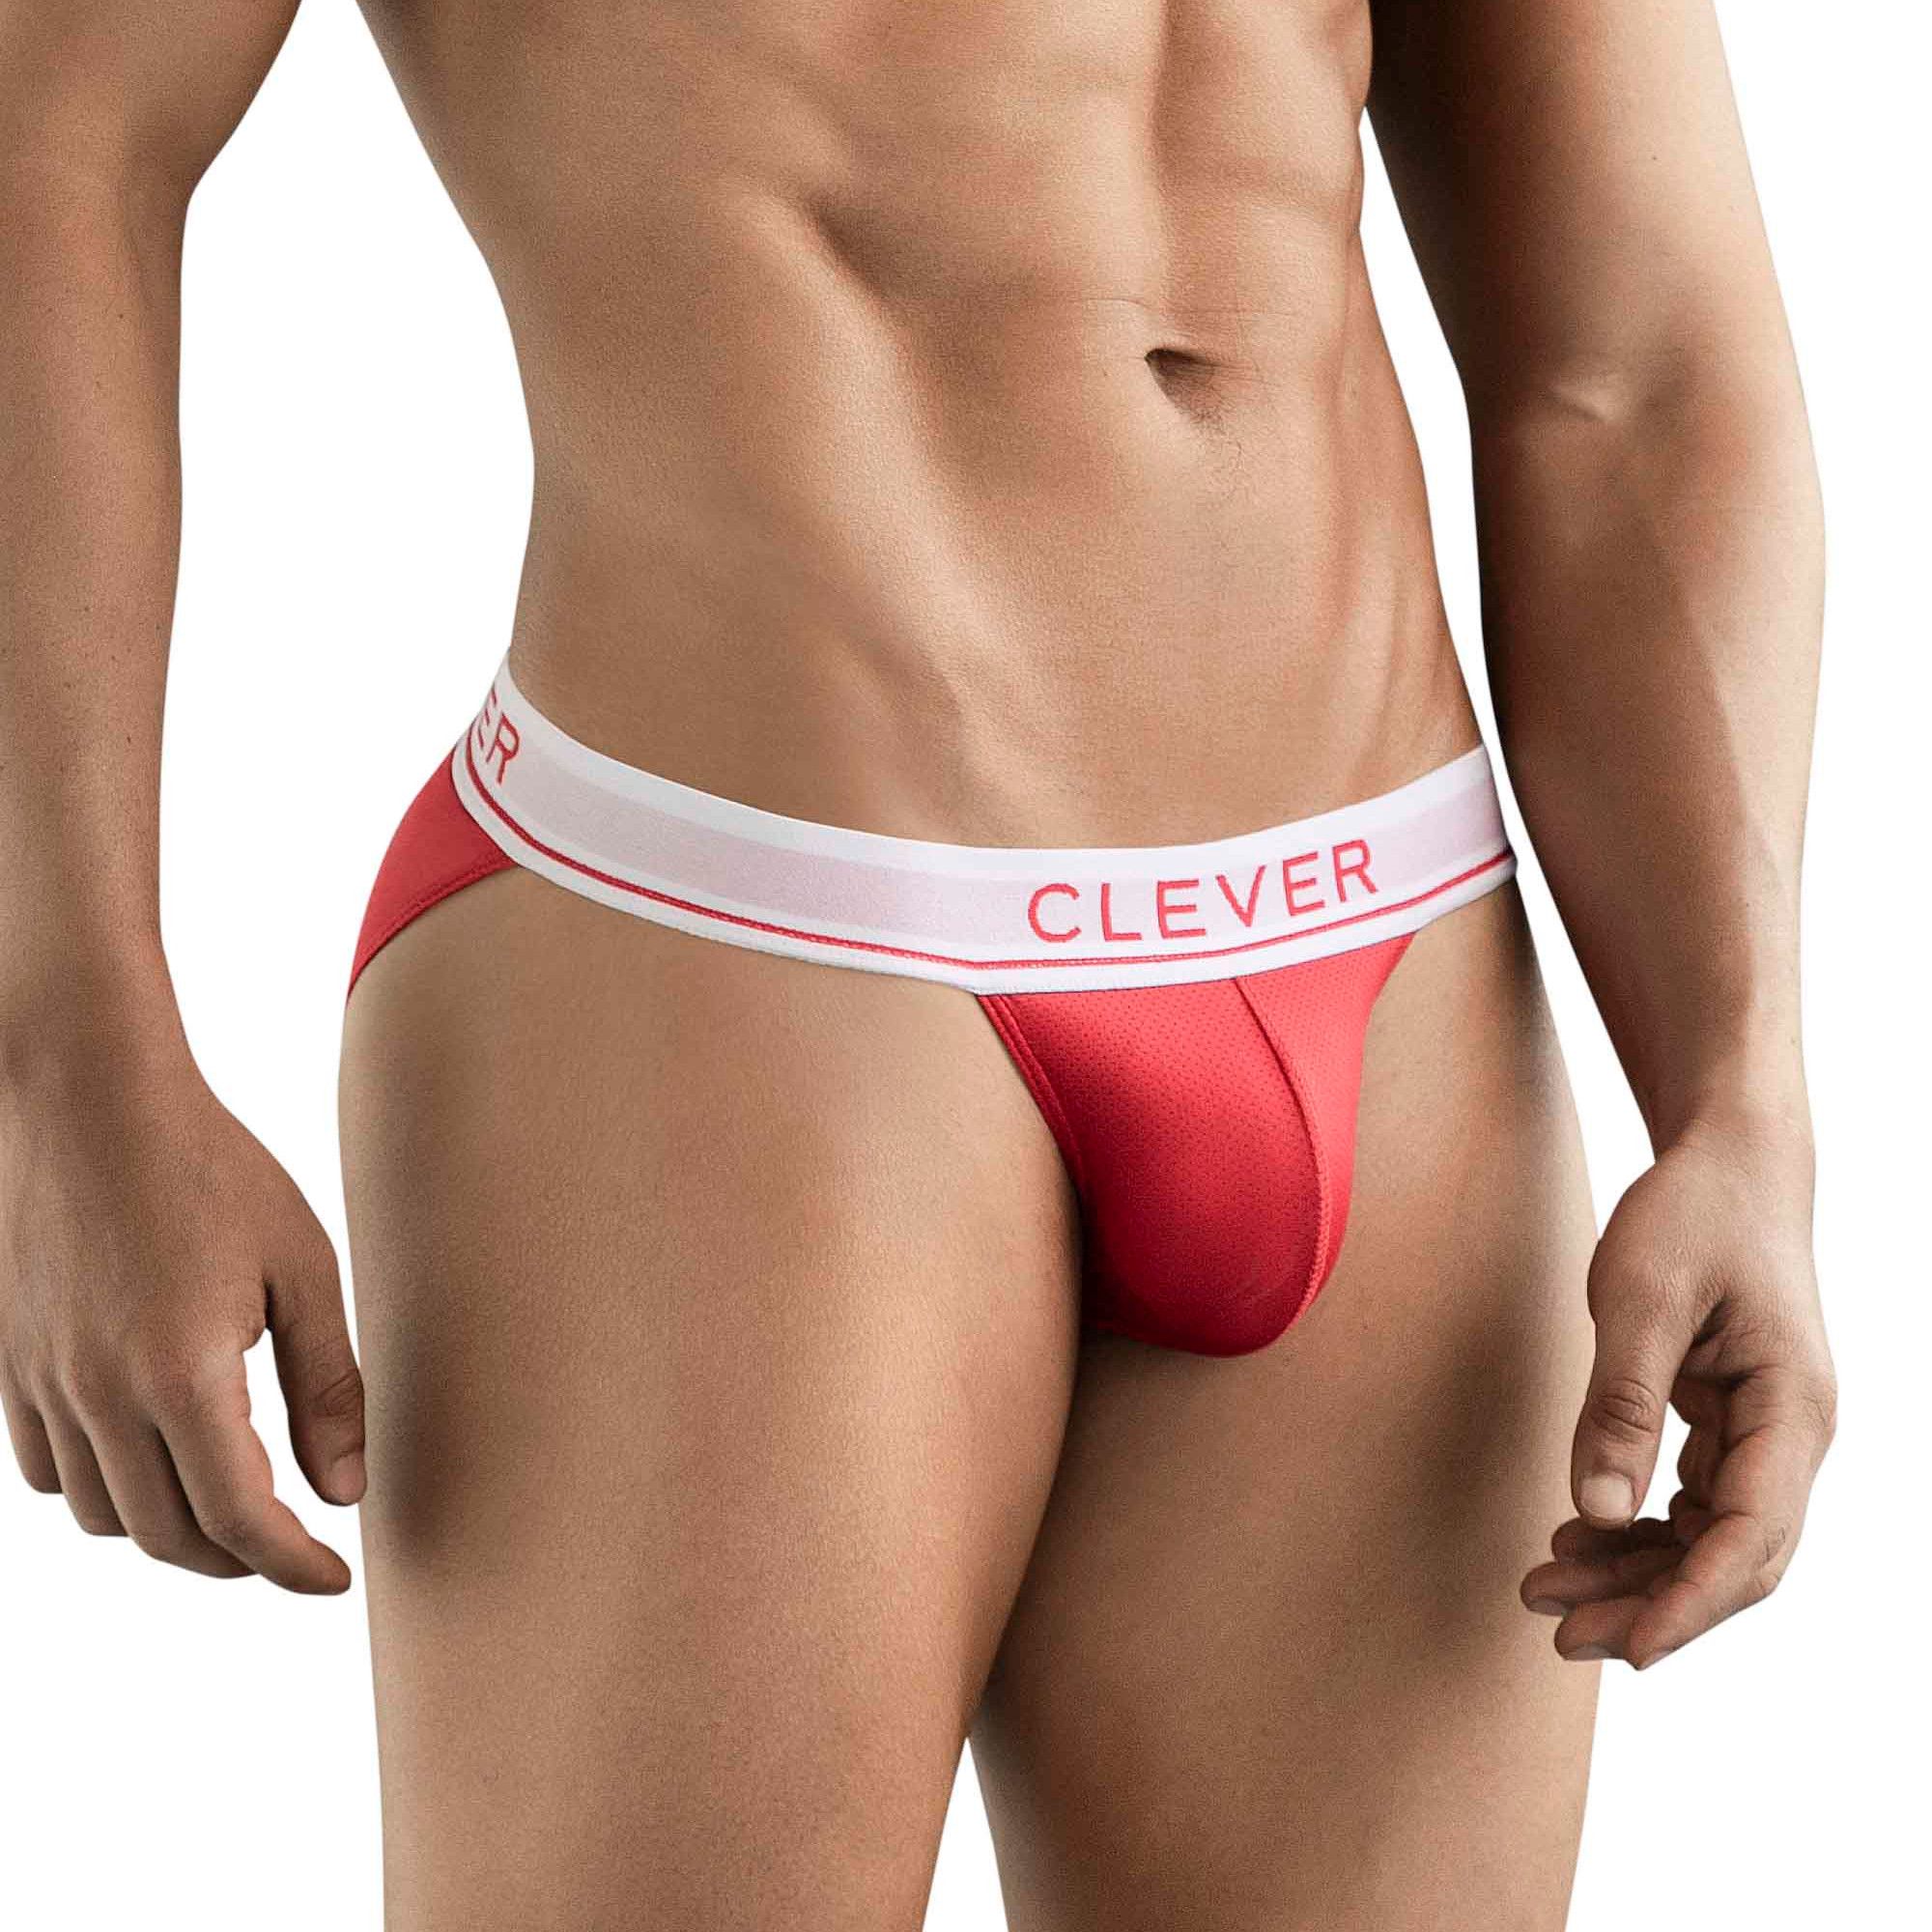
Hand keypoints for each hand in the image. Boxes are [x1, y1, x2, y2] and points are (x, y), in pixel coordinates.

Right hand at [0, 1024, 363, 1592]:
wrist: (89, 1102)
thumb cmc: (210, 1171)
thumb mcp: (302, 1269)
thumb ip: (327, 1386)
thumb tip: (346, 1488)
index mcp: (181, 1375)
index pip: (239, 1518)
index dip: (290, 1566)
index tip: (333, 1582)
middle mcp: (100, 1396)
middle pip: (170, 1535)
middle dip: (240, 1559)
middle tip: (294, 1547)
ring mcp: (44, 1385)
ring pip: (105, 1516)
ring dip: (173, 1530)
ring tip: (234, 1502)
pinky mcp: (11, 1367)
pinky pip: (49, 1472)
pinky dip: (106, 1490)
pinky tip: (154, 1455)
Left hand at [1522, 1110, 1834, 1667]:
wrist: (1728, 1163)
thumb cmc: (1693, 1215)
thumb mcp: (1642, 1297)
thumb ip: (1620, 1404)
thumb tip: (1594, 1510)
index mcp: (1793, 1410)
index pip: (1751, 1540)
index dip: (1689, 1603)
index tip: (1627, 1649)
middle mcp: (1793, 1436)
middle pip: (1732, 1558)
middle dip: (1650, 1605)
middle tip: (1555, 1633)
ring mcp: (1766, 1434)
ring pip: (1708, 1539)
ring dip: (1635, 1574)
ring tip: (1545, 1592)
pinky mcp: (1732, 1424)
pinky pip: (1692, 1503)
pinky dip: (1637, 1530)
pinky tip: (1575, 1541)